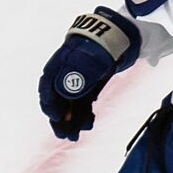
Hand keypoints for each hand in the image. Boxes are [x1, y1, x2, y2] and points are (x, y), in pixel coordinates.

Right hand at [38, 8, 137, 141]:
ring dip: (72, 120)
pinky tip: (88, 124)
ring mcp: (79, 77)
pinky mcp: (90, 83)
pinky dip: (84, 113)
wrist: (124, 35)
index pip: (48, 85)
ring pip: (71, 103)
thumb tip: (62, 93)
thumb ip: (78, 74)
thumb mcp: (93, 59)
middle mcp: (67, 71)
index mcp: (61, 63)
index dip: (49, 103)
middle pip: (58, 98)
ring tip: (75, 137)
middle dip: (60, 118)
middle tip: (64, 136)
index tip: (56, 117)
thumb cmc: (106, 44)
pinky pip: (83, 101)